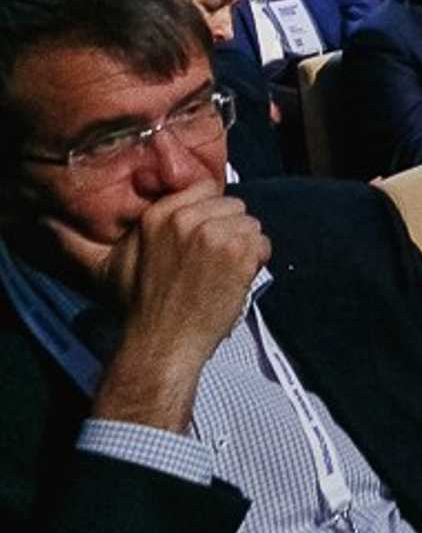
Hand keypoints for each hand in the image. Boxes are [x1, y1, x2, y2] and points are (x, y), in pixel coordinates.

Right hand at [66, 185, 270, 432]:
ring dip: (243, 245)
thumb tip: (49, 226)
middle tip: (209, 262)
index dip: (207, 212)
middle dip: (226, 229)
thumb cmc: (139, 307)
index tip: (200, 237)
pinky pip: (262, 243)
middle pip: (231, 205)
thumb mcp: (105, 267)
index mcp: (160, 215)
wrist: (162, 343)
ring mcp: (216, 234)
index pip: (204, 188)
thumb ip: (79, 242)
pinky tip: (234, 279)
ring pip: (249, 222)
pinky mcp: (240, 252)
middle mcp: (188, 219)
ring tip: (220, 271)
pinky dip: (256, 260)